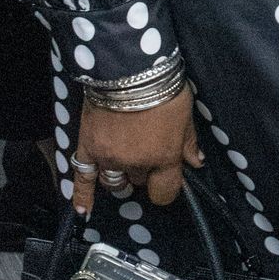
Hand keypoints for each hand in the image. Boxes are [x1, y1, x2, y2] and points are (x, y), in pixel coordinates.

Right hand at [68, 88, 201, 212]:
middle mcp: (136, 164)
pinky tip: (84, 210)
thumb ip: (188, 142)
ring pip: (115, 182)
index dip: (167, 186)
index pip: (165, 192)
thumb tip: (196, 163)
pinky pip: (83, 178)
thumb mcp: (184, 113)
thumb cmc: (161, 87)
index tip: (168, 176)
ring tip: (124, 163)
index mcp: (164, 158)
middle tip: (145, 150)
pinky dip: (82, 196)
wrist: (127, 69)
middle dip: (144, 171)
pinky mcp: (88, 148)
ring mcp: (110, 158)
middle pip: (139, 182)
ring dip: (121, 177)